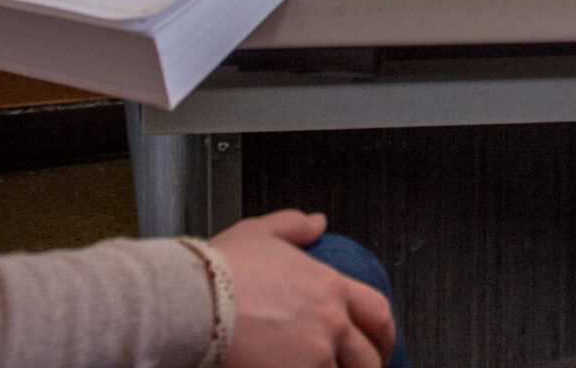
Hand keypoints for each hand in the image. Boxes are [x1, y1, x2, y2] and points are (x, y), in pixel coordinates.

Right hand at [213, 210, 394, 367]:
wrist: (192, 301)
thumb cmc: (220, 270)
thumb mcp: (260, 233)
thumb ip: (294, 227)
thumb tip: (317, 223)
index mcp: (329, 287)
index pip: (377, 313)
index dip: (383, 334)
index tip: (380, 345)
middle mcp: (329, 323)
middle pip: (366, 357)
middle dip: (365, 366)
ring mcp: (313, 357)